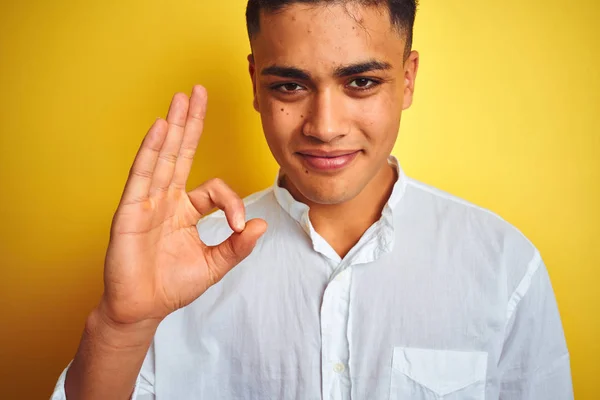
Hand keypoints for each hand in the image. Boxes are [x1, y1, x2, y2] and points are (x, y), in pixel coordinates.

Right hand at [99, 85, 266, 327]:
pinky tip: (160, 127)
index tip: (241, 225)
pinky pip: (142, 175)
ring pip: (162, 157)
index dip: (232, 202)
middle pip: (181, 153)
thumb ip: (237, 245)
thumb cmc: (174, 285)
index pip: (213, 189)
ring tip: (182, 98)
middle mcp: (166, 200)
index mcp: (185, 210)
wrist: (144, 308)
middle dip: (191, 122)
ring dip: (173, 126)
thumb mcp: (214, 264)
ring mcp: (147, 202)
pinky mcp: (130, 211)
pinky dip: (151, 150)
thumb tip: (262, 225)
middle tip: (198, 92)